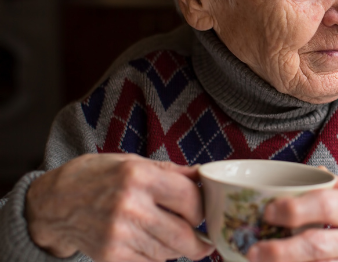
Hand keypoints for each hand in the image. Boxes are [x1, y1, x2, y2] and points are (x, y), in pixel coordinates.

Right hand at [25, 153, 213, 261]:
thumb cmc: (96, 176)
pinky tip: (153, 245)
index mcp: (139, 176)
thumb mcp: (132, 161)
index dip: (202, 208)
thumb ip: (170, 171)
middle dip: (199, 241)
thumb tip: (203, 175)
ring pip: (168, 252)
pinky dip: (158, 257)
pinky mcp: (110, 255)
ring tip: (176, 239)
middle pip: (183, 234)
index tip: (203, 212)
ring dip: (179, 249)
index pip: (189, 198)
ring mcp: (119, 233)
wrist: (54, 202)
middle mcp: (129, 205)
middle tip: (204, 241)